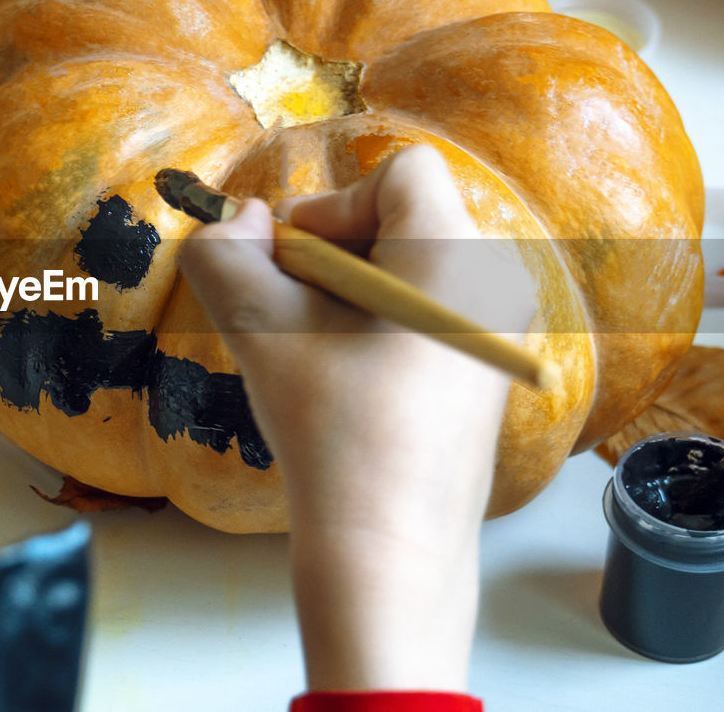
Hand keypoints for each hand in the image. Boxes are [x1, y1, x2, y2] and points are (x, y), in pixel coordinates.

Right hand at [177, 145, 535, 692]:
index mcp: (456, 257)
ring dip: (347, 296)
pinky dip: (375, 330)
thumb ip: (225, 254)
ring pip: (411, 272)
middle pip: (404, 220)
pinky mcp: (487, 380)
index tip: (296, 267)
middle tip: (291, 312)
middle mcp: (494, 287)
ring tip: (312, 354)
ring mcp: (499, 337)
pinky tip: (345, 386)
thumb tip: (241, 220)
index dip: (333, 204)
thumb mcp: (258, 330)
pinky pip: (427, 317)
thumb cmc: (333, 434)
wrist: (389, 552)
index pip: (403, 172)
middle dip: (333, 253)